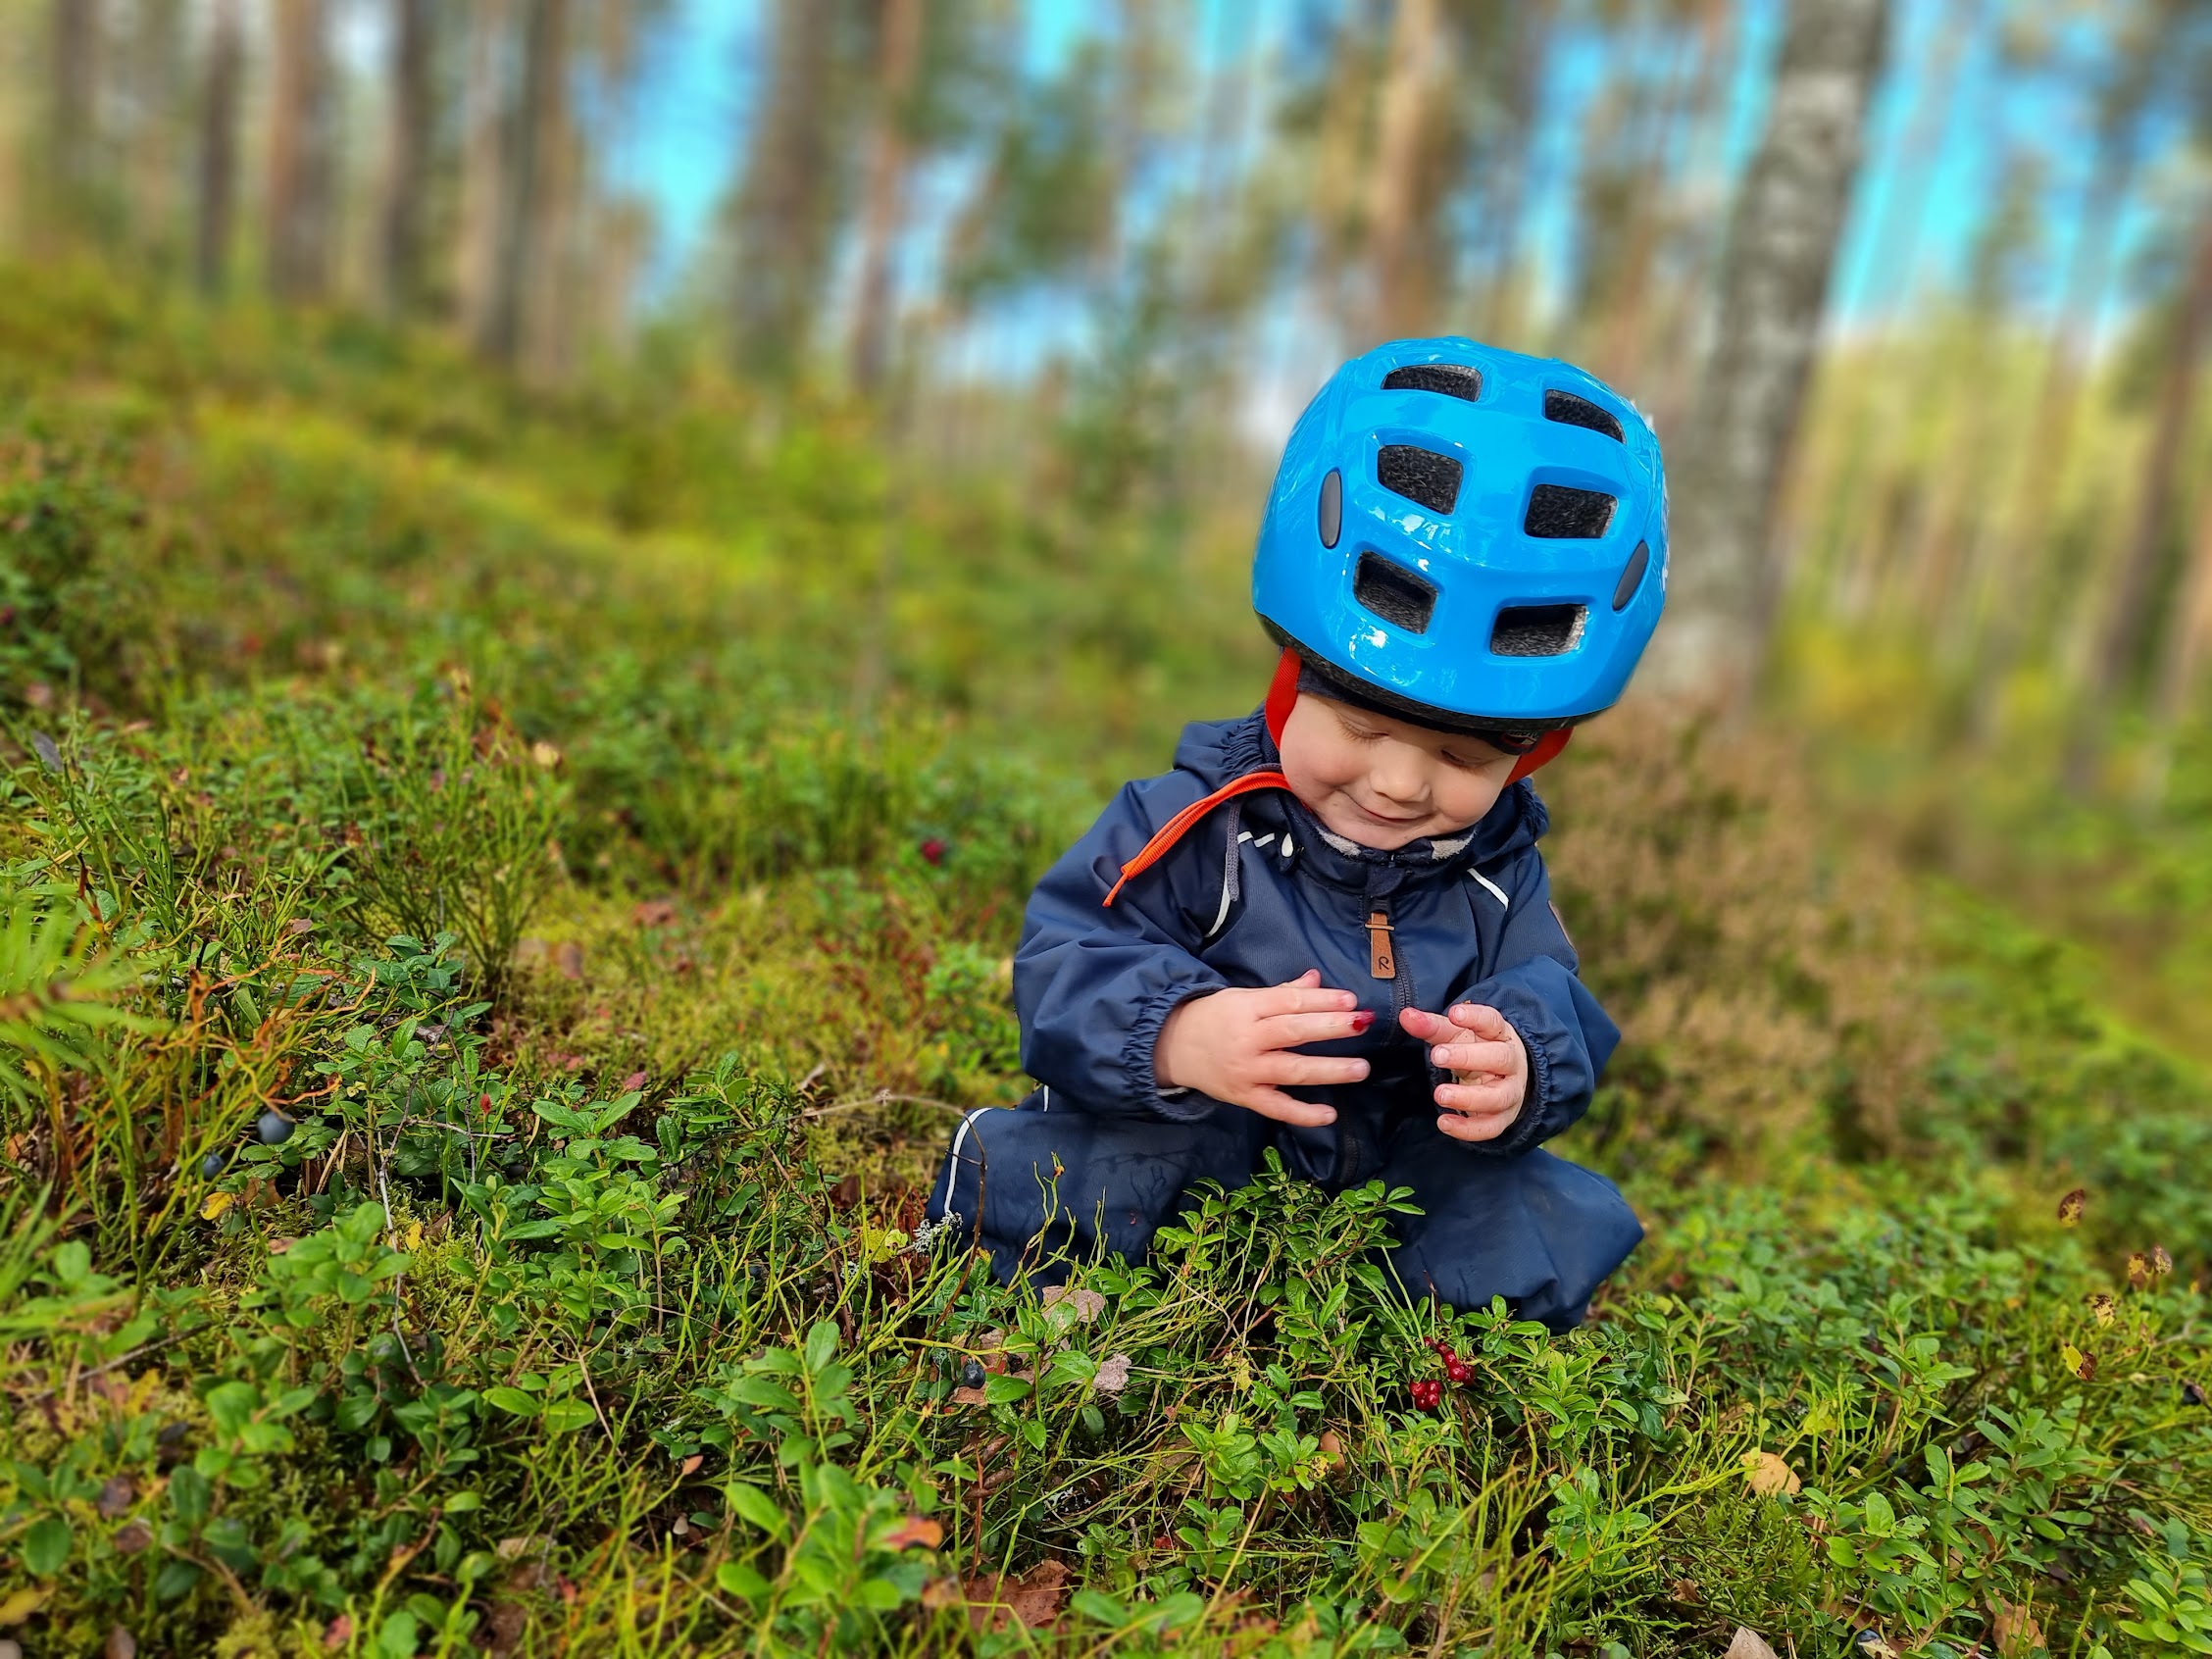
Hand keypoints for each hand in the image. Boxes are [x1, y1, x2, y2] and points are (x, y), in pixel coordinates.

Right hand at [1155, 969, 1372, 1126]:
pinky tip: (1329, 1114)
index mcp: (1246, 1008)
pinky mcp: (1244, 1097)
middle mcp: (1247, 1040)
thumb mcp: (1242, 997)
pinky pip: (1277, 1108)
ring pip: (1292, 1070)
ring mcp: (1246, 1071)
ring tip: (1360, 1067)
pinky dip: (1303, 1114)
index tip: (1350, 1000)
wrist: (1172, 1047)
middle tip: (1362, 1023)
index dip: (1321, 1000)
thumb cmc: (1213, 1018)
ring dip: (1329, 1070)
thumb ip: (1282, 993)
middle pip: (1293, 1033)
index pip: (1289, 1003)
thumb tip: (1317, 979)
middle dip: (1330, 1027)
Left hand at [1398, 1003, 1527, 1143]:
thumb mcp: (1455, 1034)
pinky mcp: (1502, 1118)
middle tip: (1437, 1055)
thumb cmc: (1475, 1049)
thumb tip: (1406, 1016)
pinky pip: (1490, 1127)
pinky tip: (1444, 1122)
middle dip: (1468, 1057)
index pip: (1492, 1022)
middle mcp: (1511, 1063)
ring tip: (1440, 1095)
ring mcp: (1510, 1092)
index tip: (1454, 1013)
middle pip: (1499, 1058)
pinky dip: (1468, 1128)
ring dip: (1468, 1097)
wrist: (1503, 1078)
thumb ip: (1431, 1026)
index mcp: (1500, 1035)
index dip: (1475, 1017)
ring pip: (1497, 1097)